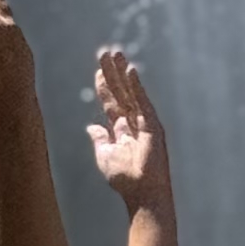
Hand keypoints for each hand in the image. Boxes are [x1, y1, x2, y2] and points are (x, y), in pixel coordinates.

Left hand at [86, 45, 170, 206]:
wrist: (143, 194)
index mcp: (121, 129)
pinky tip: (130, 71)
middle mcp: (133, 122)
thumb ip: (100, 139)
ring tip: (117, 53)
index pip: (111, 101)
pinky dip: (137, 86)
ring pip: (131, 92)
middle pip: (121, 91)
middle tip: (107, 51)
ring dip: (123, 73)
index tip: (99, 68)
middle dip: (113, 72)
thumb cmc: (125, 179)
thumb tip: (91, 127)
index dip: (104, 84)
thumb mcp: (105, 156)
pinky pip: (143, 102)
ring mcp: (144, 122)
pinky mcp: (153, 125)